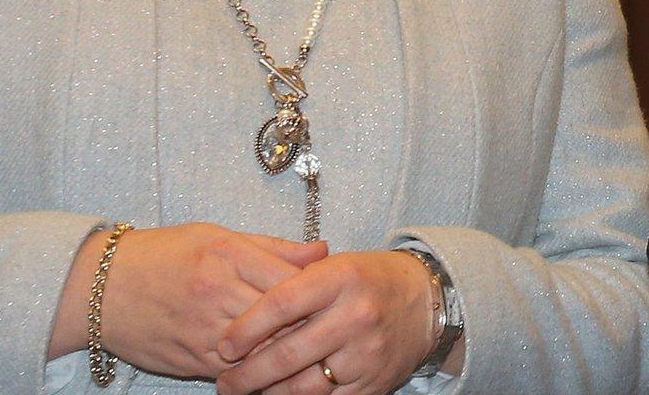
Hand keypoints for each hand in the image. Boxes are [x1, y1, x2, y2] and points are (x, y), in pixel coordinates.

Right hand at [50, 223, 328, 378]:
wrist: (102, 287)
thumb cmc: (163, 254)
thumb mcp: (216, 236)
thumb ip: (273, 247)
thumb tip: (322, 251)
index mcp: (227, 255)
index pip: (290, 280)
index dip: (318, 291)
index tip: (333, 295)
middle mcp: (217, 293)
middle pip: (282, 318)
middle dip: (311, 325)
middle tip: (333, 328)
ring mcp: (203, 330)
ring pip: (263, 350)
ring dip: (289, 353)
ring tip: (313, 352)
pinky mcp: (192, 359)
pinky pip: (237, 372)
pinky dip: (259, 372)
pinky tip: (275, 368)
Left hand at [215, 249, 438, 394]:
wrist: (425, 302)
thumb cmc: (368, 280)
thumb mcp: (335, 265)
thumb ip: (291, 281)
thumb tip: (240, 315)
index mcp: (342, 277)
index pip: (281, 303)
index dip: (246, 328)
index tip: (224, 345)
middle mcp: (356, 315)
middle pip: (288, 352)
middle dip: (247, 373)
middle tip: (225, 380)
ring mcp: (367, 353)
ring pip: (304, 385)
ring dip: (268, 392)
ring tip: (248, 390)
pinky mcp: (373, 382)